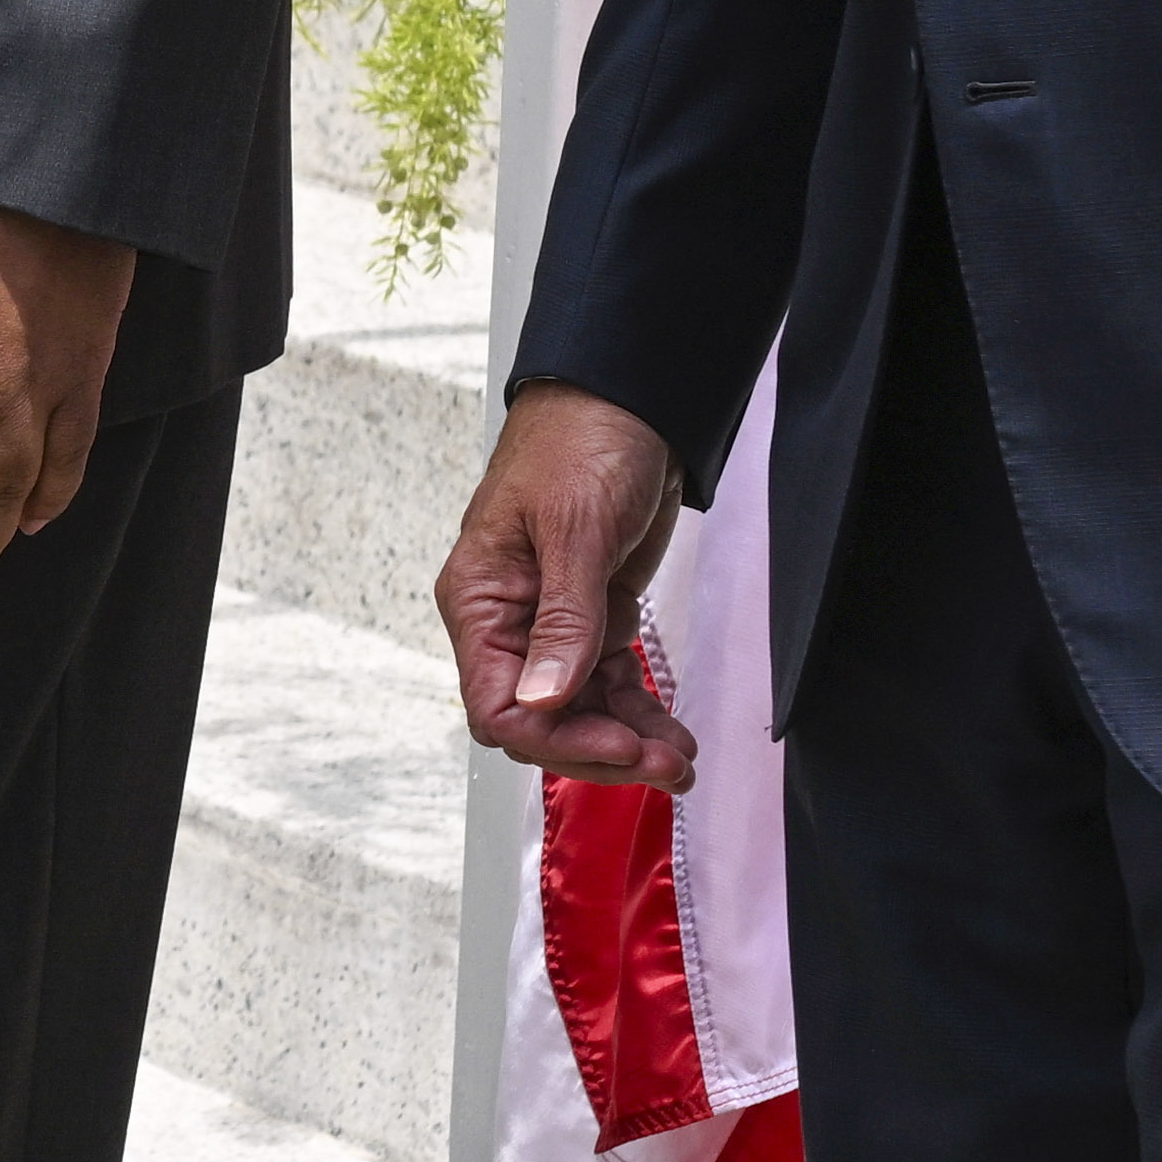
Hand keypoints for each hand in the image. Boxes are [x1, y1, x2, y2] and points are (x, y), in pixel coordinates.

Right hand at [440, 381, 697, 787]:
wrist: (630, 394)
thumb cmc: (582, 438)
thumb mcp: (576, 529)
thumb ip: (564, 620)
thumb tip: (542, 700)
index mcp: (479, 599)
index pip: (497, 706)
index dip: (558, 740)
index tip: (620, 748)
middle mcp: (508, 620)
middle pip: (542, 721)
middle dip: (603, 751)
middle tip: (668, 767)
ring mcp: (551, 621)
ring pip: (580, 711)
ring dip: (629, 740)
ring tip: (682, 758)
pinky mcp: (593, 613)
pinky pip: (608, 682)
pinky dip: (639, 711)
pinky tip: (672, 728)